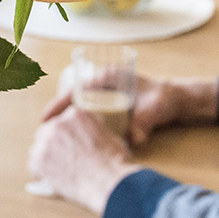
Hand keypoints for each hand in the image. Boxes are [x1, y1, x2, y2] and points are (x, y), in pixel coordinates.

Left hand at [28, 107, 141, 215]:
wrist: (108, 182)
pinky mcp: (39, 160)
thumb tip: (92, 140)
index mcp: (76, 114)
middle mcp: (58, 124)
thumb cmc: (115, 163)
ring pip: (38, 149)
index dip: (66, 136)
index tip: (69, 146)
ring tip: (59, 172)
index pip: (63, 121)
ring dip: (45, 159)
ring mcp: (46, 142)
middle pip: (46, 132)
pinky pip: (34, 167)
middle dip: (52, 145)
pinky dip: (42, 174)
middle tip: (62, 159)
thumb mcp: (109, 136)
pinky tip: (54, 180)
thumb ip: (94, 132)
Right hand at [41, 74, 218, 146]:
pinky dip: (76, 124)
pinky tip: (71, 139)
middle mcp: (102, 83)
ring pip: (77, 108)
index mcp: (107, 77)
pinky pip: (86, 112)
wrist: (174, 99)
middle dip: (57, 117)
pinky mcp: (107, 104)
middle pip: (71, 100)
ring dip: (65, 122)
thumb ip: (144, 122)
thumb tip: (137, 138)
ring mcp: (104, 93)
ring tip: (52, 140)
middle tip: (43, 135)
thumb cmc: (163, 99)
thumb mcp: (153, 109)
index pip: (75, 90)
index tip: (46, 120)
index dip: (57, 105)